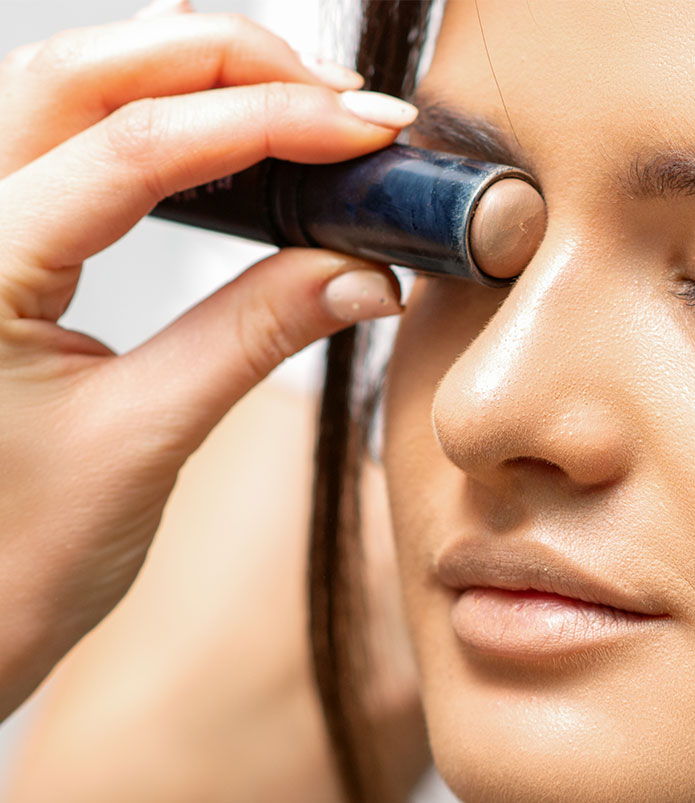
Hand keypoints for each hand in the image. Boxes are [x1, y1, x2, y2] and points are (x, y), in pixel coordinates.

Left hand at [0, 1, 416, 718]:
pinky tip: (216, 124)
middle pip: (84, 71)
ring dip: (184, 70)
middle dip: (223, 59)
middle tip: (341, 97)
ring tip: (296, 98)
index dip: (267, 121)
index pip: (136, 148)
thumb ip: (255, 335)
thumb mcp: (147, 439)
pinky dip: (149, 113)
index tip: (367, 130)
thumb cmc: (14, 557)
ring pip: (65, 84)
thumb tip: (365, 273)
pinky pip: (61, 137)